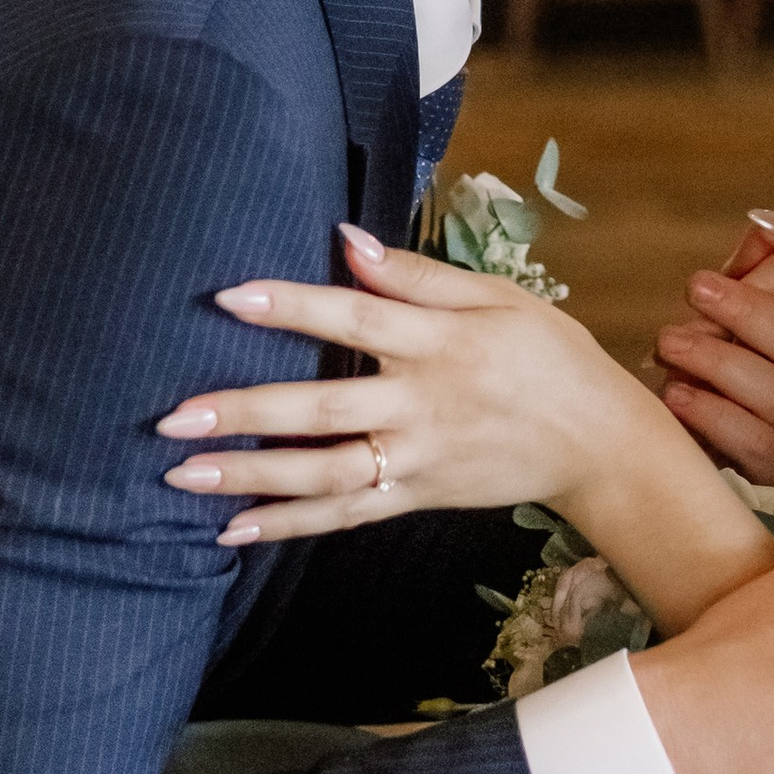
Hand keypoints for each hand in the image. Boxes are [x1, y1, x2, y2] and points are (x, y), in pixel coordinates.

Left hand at [158, 223, 681, 547]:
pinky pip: (344, 517)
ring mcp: (418, 460)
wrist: (600, 444)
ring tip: (182, 475)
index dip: (293, 308)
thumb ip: (418, 276)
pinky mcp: (418, 497)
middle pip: (323, 411)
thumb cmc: (549, 356)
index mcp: (441, 344)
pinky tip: (232, 530)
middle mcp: (423, 406)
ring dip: (250, 478)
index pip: (355, 320)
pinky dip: (288, 525)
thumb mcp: (500, 298)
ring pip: (324, 475)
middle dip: (244, 414)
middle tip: (173, 418)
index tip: (229, 298)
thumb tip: (346, 243)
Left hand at [653, 244, 773, 502]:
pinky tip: (675, 394)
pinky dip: (711, 415)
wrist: (709, 473)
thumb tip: (766, 227)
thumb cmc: (728, 388)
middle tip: (696, 287)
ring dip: (719, 362)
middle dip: (749, 312)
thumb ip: (758, 281)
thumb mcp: (742, 331)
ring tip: (670, 342)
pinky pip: (753, 445)